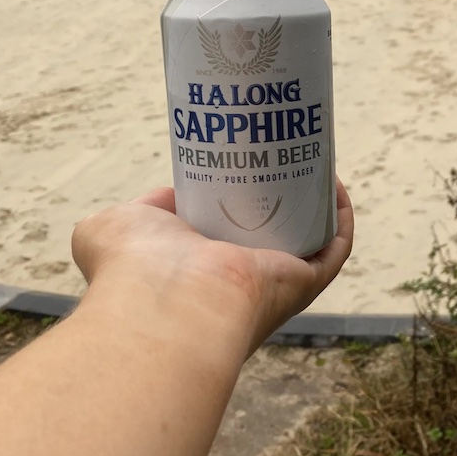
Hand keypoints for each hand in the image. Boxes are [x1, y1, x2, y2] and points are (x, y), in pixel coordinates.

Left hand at [72, 181, 352, 354]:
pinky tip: (335, 183)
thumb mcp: (115, 225)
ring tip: (313, 160)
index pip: (224, 233)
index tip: (243, 160)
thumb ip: (134, 210)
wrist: (166, 301)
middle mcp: (238, 281)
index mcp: (198, 270)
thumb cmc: (133, 267)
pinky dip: (341, 218)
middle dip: (280, 194)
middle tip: (281, 153)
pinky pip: (336, 248)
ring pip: (308, 238)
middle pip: (270, 232)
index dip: (236, 196)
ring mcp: (273, 282)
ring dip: (316, 202)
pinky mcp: (304, 281)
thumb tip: (164, 198)